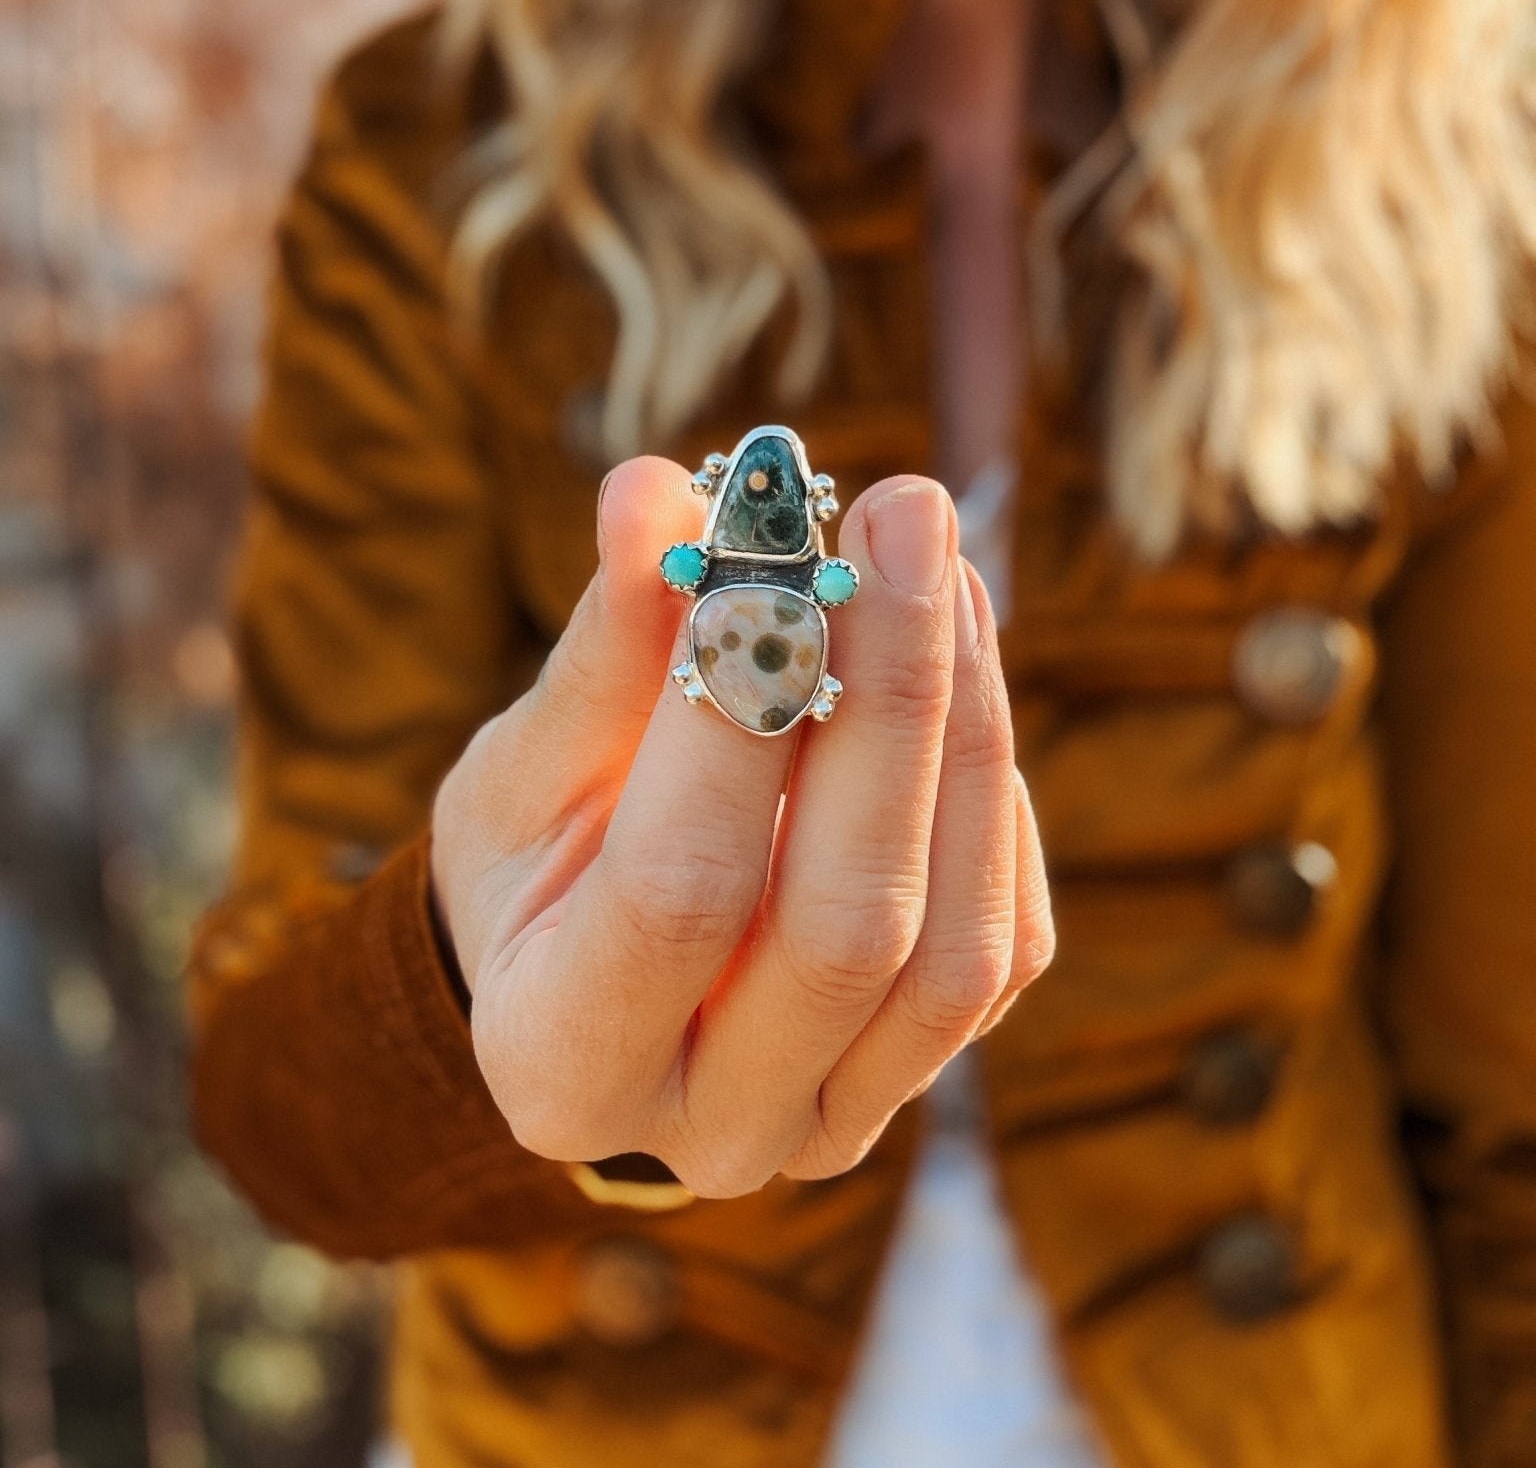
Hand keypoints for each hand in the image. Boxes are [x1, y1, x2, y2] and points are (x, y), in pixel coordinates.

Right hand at [430, 457, 1052, 1197]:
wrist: (585, 985)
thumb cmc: (535, 867)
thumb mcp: (529, 767)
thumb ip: (604, 650)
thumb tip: (657, 493)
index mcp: (562, 1058)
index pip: (679, 887)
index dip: (738, 711)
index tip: (772, 541)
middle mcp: (711, 1127)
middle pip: (847, 924)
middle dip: (890, 701)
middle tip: (905, 519)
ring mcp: (831, 1119)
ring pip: (954, 946)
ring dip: (963, 735)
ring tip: (942, 572)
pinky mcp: (914, 1076)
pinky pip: (1001, 948)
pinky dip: (990, 801)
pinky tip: (958, 679)